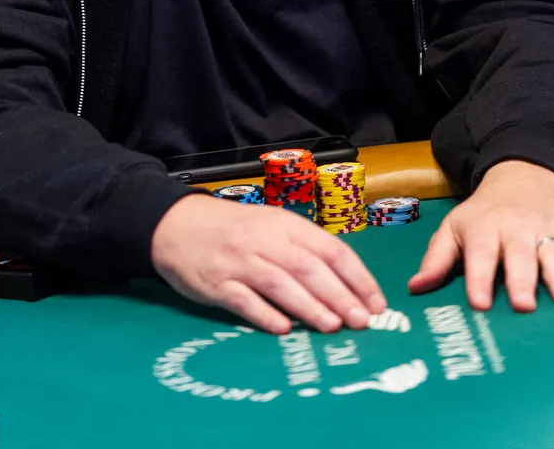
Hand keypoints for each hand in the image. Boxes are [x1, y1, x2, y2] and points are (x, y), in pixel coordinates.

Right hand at [151, 193, 385, 334]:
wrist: (177, 225)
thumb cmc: (235, 229)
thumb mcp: (271, 226)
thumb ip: (302, 250)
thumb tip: (346, 285)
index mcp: (285, 224)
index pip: (330, 248)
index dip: (356, 276)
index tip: (376, 302)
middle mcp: (264, 239)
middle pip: (309, 267)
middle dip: (340, 295)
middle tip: (362, 321)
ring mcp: (239, 261)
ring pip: (280, 283)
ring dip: (310, 307)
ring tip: (333, 327)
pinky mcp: (216, 283)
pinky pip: (244, 301)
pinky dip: (265, 315)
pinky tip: (284, 330)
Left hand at [407, 160, 553, 311]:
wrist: (519, 179)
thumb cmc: (481, 215)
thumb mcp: (454, 229)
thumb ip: (437, 260)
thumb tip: (415, 289)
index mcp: (484, 229)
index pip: (480, 255)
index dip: (479, 279)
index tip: (479, 304)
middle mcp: (515, 230)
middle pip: (519, 256)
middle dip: (521, 280)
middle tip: (523, 305)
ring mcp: (544, 233)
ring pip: (552, 254)